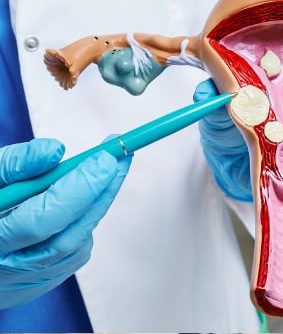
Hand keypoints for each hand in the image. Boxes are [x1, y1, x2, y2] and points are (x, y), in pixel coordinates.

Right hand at [0, 138, 130, 308]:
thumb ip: (14, 164)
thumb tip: (55, 150)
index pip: (40, 221)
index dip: (77, 190)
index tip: (104, 158)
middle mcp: (5, 272)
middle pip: (67, 239)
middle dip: (99, 195)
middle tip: (119, 157)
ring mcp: (22, 283)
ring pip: (75, 247)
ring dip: (95, 206)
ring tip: (105, 171)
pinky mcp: (37, 285)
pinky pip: (72, 253)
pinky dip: (82, 223)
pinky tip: (80, 200)